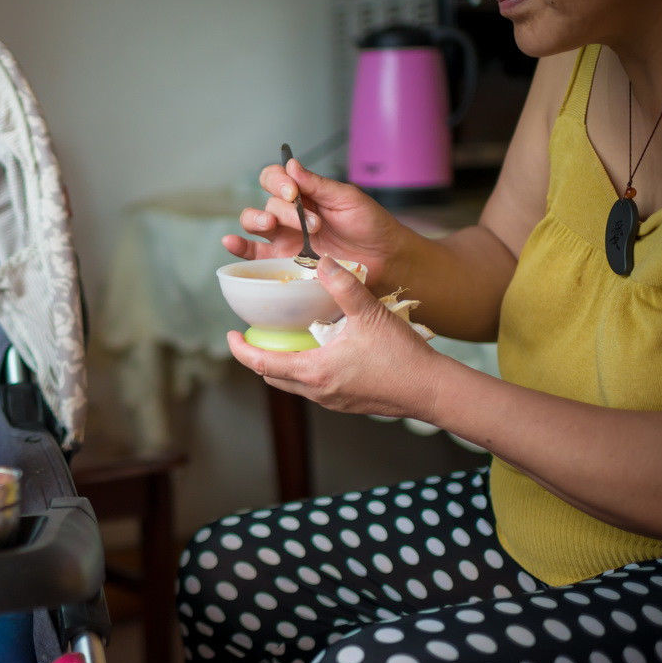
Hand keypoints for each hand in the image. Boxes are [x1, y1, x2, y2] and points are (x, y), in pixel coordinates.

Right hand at [225, 158, 404, 284]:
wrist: (385, 260)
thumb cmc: (370, 226)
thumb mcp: (347, 198)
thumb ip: (317, 184)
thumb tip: (291, 164)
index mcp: (305, 194)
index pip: (276, 178)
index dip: (278, 181)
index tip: (293, 191)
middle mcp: (290, 214)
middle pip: (266, 202)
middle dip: (282, 209)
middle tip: (309, 222)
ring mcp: (284, 238)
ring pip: (254, 223)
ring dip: (257, 221)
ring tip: (273, 227)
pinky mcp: (283, 261)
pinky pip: (253, 254)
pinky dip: (238, 247)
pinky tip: (231, 242)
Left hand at [227, 257, 443, 418]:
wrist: (431, 390)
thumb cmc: (401, 356)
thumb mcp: (369, 313)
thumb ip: (342, 285)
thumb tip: (320, 260)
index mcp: (314, 371)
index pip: (261, 364)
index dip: (240, 349)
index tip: (230, 334)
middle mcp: (317, 391)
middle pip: (272, 376)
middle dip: (259, 356)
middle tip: (254, 335)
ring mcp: (331, 400)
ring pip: (292, 384)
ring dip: (283, 363)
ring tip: (284, 338)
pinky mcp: (345, 402)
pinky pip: (313, 387)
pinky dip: (304, 369)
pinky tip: (318, 350)